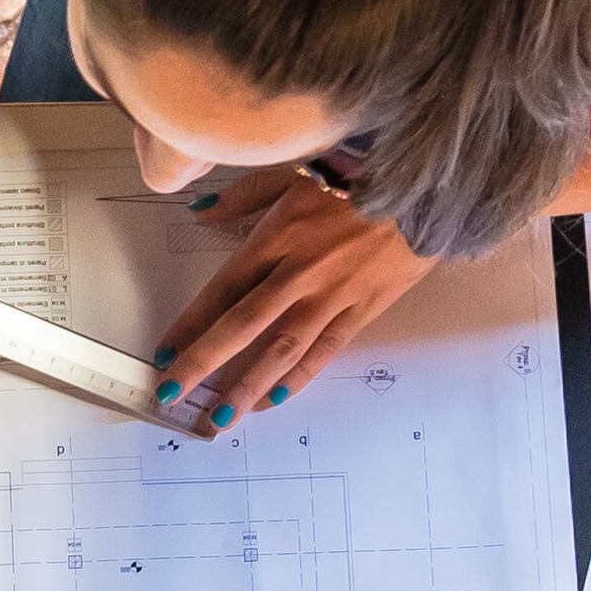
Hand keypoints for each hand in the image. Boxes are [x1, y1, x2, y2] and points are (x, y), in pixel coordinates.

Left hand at [153, 175, 436, 420]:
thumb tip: (199, 213)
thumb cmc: (356, 174)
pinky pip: (325, 350)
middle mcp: (300, 271)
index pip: (222, 289)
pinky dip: (298, 377)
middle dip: (203, 364)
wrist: (425, 186)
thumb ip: (242, 196)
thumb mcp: (291, 172)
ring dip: (246, 386)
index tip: (165, 352)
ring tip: (220, 418)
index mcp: (278, 236)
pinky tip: (272, 400)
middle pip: (242, 325)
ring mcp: (333, 294)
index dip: (191, 323)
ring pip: (282, 349)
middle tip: (172, 395)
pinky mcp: (364, 308)